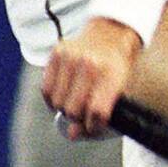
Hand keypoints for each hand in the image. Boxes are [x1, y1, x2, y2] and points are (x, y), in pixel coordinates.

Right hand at [42, 18, 140, 139]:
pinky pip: (46, 89)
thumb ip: (100, 115)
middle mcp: (90, 65)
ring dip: (64, 109)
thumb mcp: (120, 89)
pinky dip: (52, 99)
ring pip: (58, 103)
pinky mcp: (57, 53)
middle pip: (74, 110)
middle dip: (78, 119)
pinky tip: (62, 96)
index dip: (93, 127)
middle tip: (83, 115)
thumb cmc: (118, 65)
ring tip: (74, 103)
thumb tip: (71, 135)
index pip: (96, 113)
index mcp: (112, 74)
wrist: (112, 32)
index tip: (93, 127)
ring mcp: (71, 57)